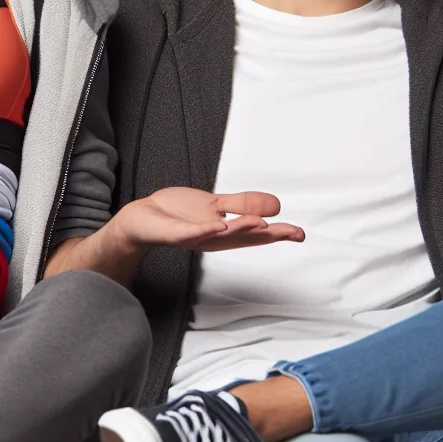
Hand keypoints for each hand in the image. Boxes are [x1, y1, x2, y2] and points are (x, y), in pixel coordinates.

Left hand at [114, 187, 304, 253]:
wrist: (143, 218)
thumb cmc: (178, 213)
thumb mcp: (216, 204)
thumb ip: (243, 203)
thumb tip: (276, 205)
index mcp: (225, 231)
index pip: (255, 234)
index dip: (278, 233)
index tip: (300, 234)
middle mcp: (214, 237)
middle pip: (245, 238)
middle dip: (268, 235)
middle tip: (292, 233)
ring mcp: (195, 237)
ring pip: (222, 235)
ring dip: (241, 230)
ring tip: (261, 224)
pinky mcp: (176, 234)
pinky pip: (192, 232)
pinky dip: (206, 229)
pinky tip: (219, 224)